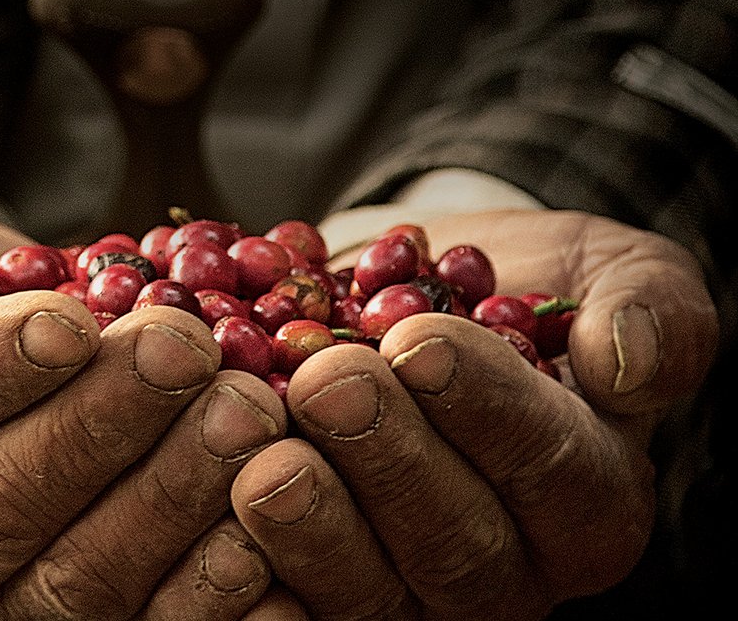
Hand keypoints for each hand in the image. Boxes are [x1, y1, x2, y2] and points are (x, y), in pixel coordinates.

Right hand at [0, 187, 287, 619]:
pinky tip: (266, 514)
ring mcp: (4, 605)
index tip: (69, 321)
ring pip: (86, 576)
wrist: (10, 346)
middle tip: (183, 348)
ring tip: (245, 408)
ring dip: (174, 491)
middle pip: (4, 505)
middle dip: (104, 422)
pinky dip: (215, 582)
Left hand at [229, 209, 718, 619]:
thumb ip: (650, 311)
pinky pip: (289, 595)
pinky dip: (243, 559)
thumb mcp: (613, 270)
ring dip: (309, 523)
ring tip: (257, 453)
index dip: (484, 406)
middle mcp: (504, 558)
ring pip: (366, 588)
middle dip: (385, 458)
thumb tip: (628, 360)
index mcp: (587, 492)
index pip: (550, 466)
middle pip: (453, 543)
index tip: (417, 339)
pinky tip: (206, 506)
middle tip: (325, 382)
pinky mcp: (322, 571)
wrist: (411, 290)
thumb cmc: (521, 283)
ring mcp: (406, 578)